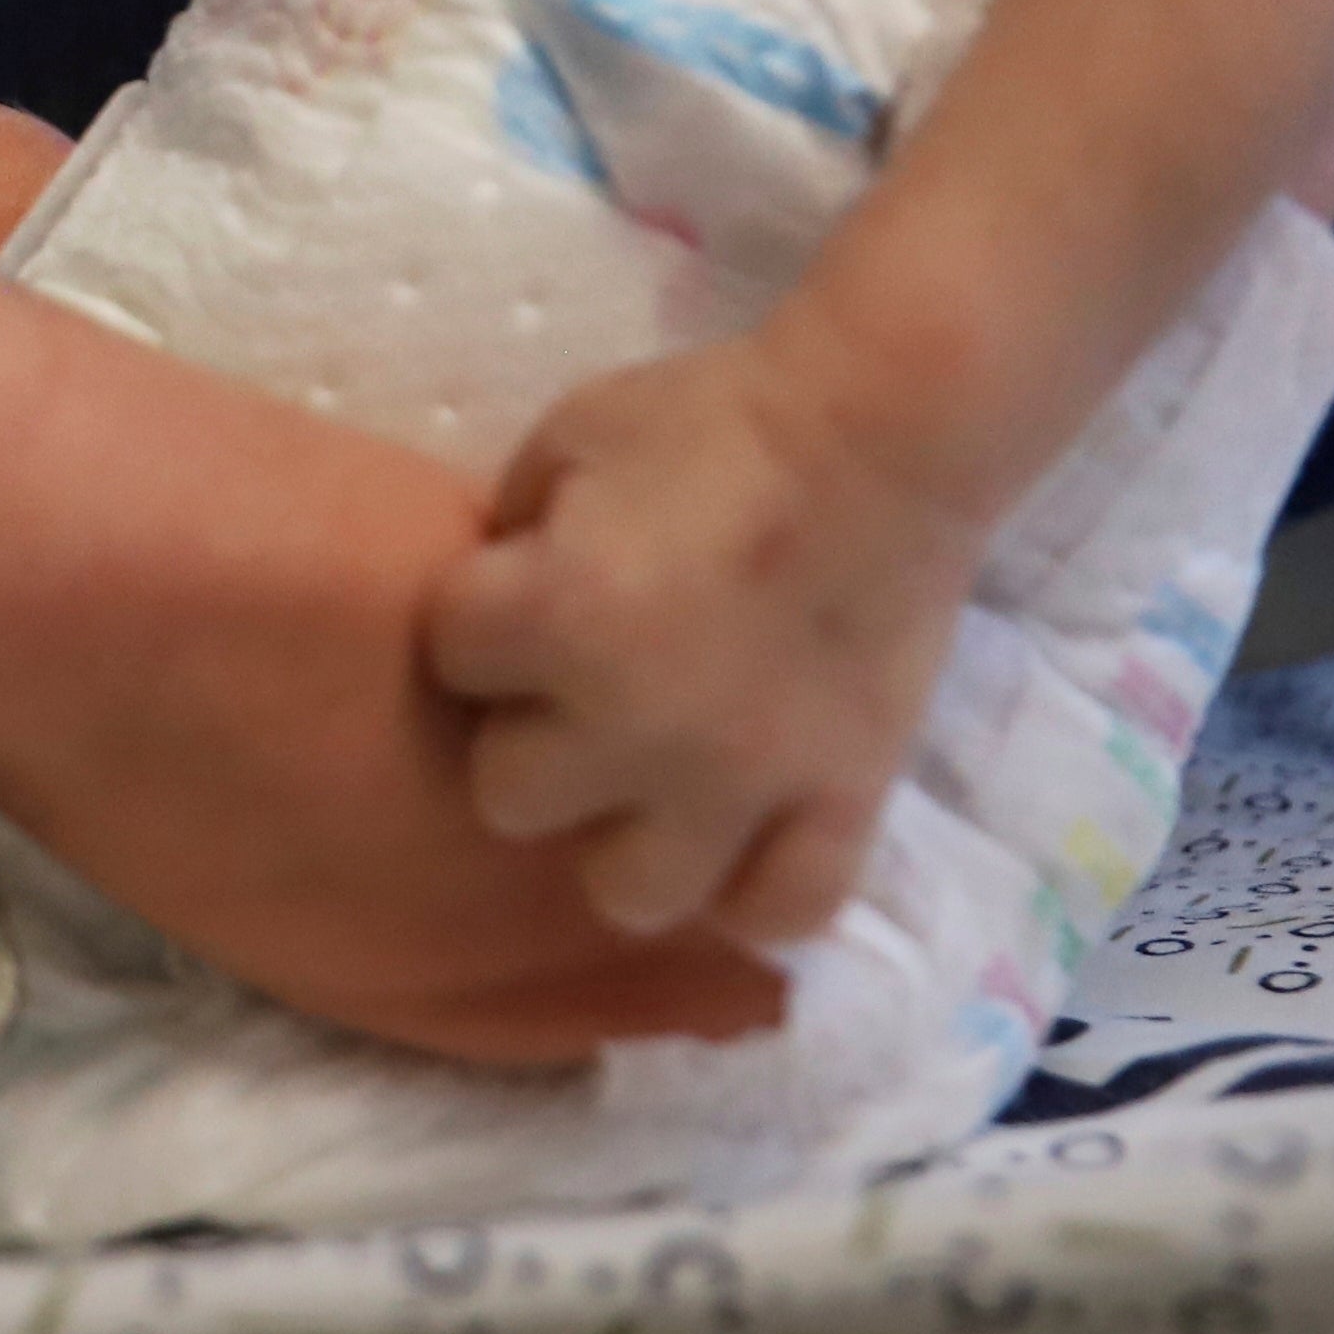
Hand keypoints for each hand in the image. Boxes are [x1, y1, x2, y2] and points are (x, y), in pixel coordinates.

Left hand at [420, 340, 991, 943]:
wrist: (883, 435)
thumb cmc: (716, 420)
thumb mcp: (570, 438)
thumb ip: (514, 537)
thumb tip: (498, 606)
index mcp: (561, 617)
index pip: (450, 656)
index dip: (485, 614)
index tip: (530, 582)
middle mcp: (638, 723)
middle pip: (509, 796)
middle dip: (534, 735)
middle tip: (587, 684)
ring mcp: (742, 782)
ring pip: (628, 893)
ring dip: (627, 834)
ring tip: (652, 780)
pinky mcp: (840, 805)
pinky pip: (778, 913)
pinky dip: (754, 885)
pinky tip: (742, 832)